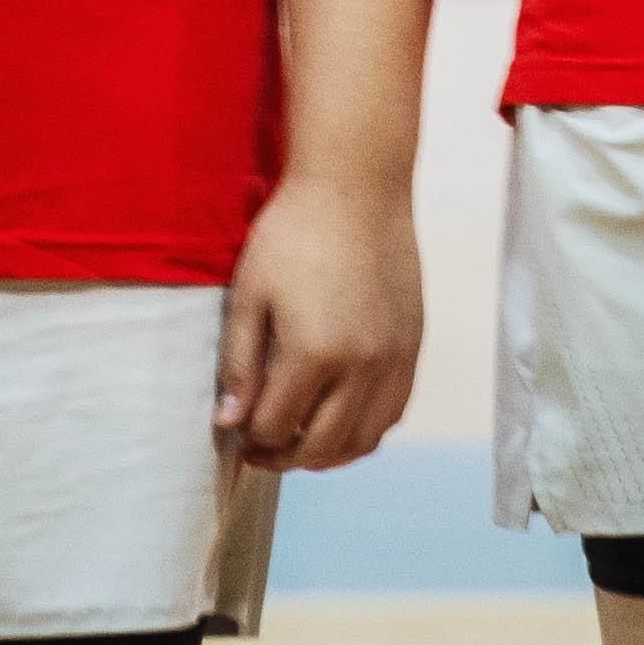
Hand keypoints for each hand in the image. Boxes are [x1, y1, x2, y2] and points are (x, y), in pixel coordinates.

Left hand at [218, 167, 423, 471]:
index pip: (275, 428)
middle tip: (261, 447)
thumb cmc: (293, 235)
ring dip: (329, 453)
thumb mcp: (249, 298)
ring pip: (365, 438)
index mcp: (314, 354)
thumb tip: (230, 422)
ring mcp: (394, 357)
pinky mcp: (413, 344)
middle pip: (322, 446)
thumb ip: (240, 365)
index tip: (236, 428)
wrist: (358, 187)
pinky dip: (366, 430)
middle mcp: (362, 365)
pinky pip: (394, 411)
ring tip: (301, 440)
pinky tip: (342, 417)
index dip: (250, 437)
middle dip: (284, 457)